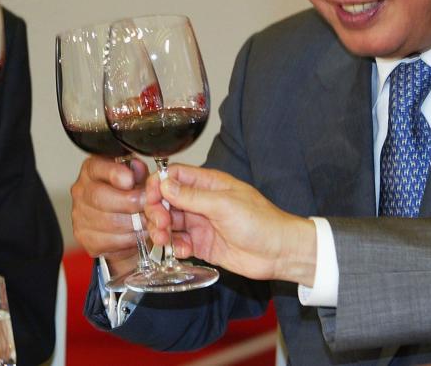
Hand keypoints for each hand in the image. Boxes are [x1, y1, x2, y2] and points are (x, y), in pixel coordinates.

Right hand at [70, 155, 149, 272]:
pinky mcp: (86, 239)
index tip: (130, 180)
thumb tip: (138, 169)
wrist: (121, 223)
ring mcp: (80, 216)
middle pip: (100, 197)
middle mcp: (81, 191)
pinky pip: (111, 241)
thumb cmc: (129, 195)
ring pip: (109, 222)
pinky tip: (139, 234)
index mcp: (91, 170)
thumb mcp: (137, 177)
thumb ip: (138, 172)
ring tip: (150, 222)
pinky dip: (131, 239)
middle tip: (150, 206)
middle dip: (130, 203)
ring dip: (135, 224)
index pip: (96, 167)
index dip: (114, 173)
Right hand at [144, 165, 316, 284]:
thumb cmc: (261, 222)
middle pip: (165, 200)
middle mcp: (200, 201)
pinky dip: (174, 246)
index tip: (151, 198)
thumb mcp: (224, 205)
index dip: (158, 185)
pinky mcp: (201, 244)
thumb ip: (192, 196)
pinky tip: (180, 250)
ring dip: (161, 230)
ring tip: (164, 240)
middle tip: (160, 223)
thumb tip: (164, 185)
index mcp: (207, 183)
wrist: (280, 253)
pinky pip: (178, 242)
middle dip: (156, 211)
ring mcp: (200, 223)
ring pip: (168, 222)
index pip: (173, 176)